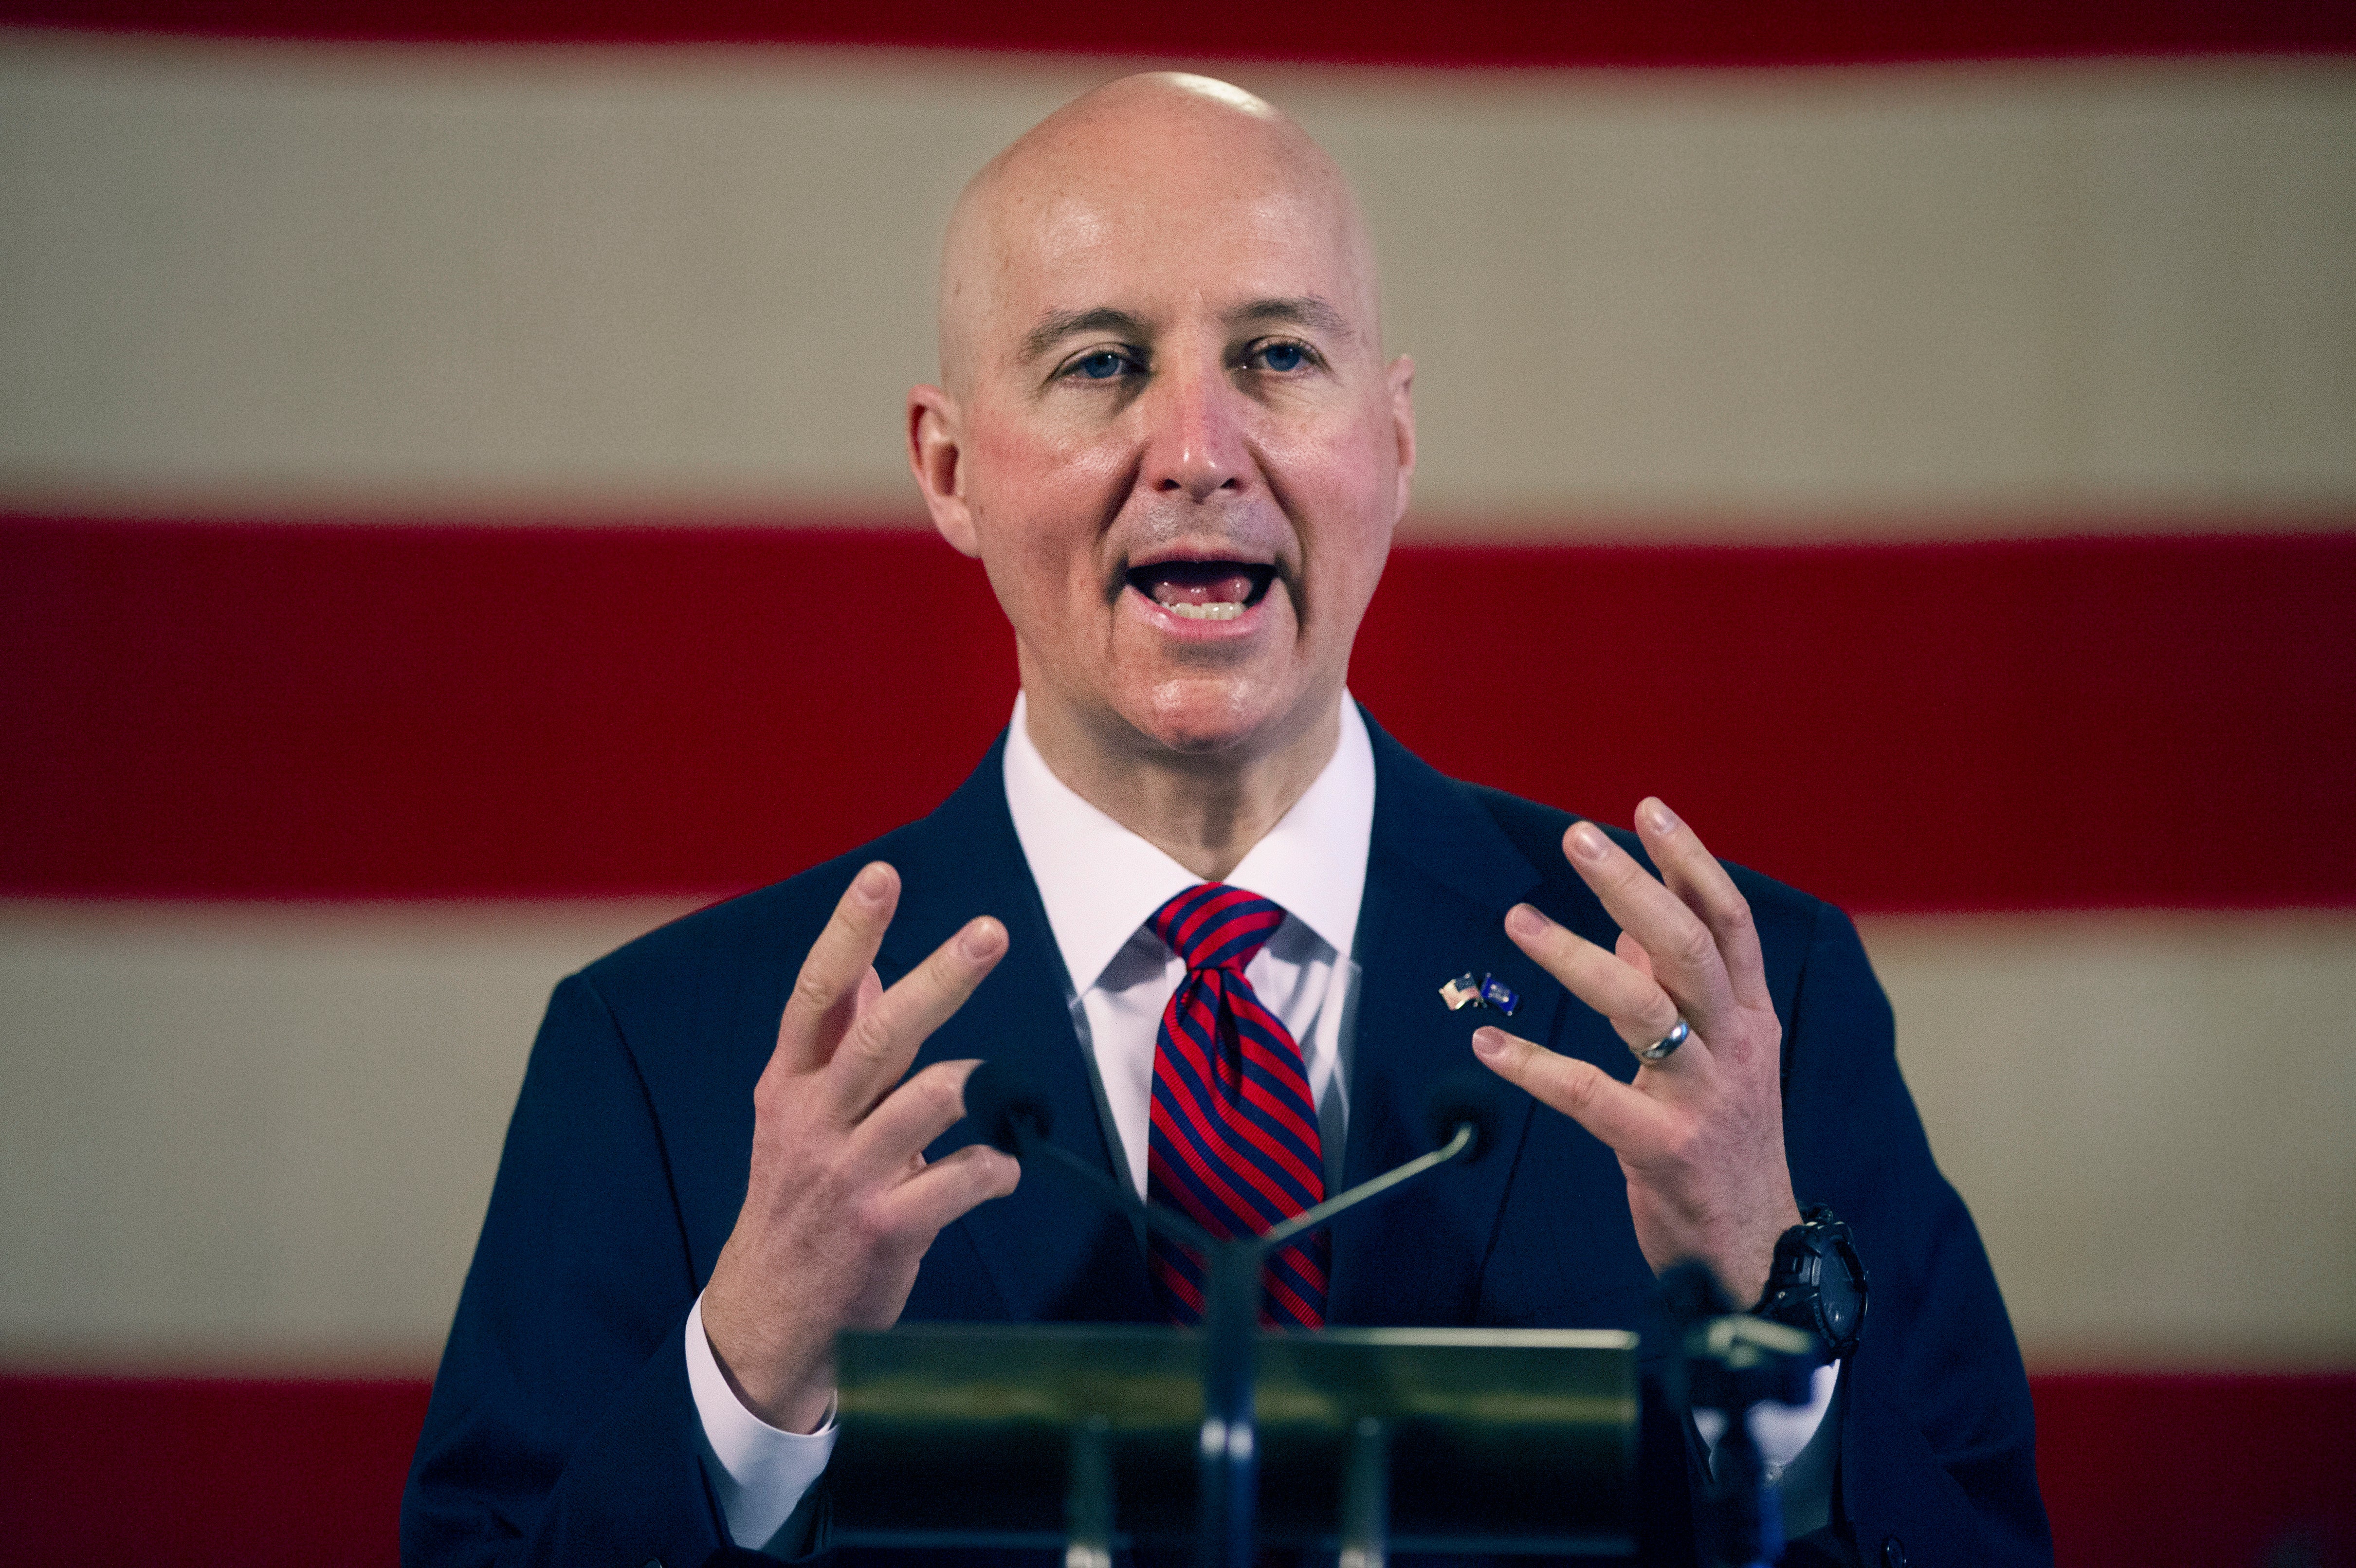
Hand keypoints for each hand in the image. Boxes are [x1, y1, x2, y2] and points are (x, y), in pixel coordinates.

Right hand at [701, 861, 1021, 1431]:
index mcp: (789, 1085)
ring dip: (982, 1085)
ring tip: (1007, 1090)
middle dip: (938, 977)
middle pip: (879, 1032)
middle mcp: (813, 1121)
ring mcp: (848, 1175)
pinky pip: (962, 1177)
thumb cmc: (797, 1202)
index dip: (849, 932)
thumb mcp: (798, 1117)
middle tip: (989, 932)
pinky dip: (997, 1167)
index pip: (816, 995)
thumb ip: (833, 1047)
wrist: (768, 1318)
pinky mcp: (885, 1227)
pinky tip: (1002, 1169)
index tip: (881, 875)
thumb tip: (864, 972)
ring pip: (930, 1098)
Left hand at [1470, 798, 1798, 1305]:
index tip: (1646, 809)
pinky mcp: (1665, 1148)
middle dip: (1633, 883)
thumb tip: (1630, 922)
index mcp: (1751, 1019)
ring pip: (1642, 1005)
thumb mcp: (1721, 1060)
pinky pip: (1590, 1094)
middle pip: (1689, 945)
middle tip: (1577, 838)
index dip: (1690, 860)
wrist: (1755, 1252)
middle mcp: (1737, 1047)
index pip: (1728, 921)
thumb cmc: (1726, 1146)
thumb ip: (1679, 990)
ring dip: (1574, 956)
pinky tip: (1487, 1043)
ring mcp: (1704, 1097)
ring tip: (1518, 920)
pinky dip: (1534, 1065)